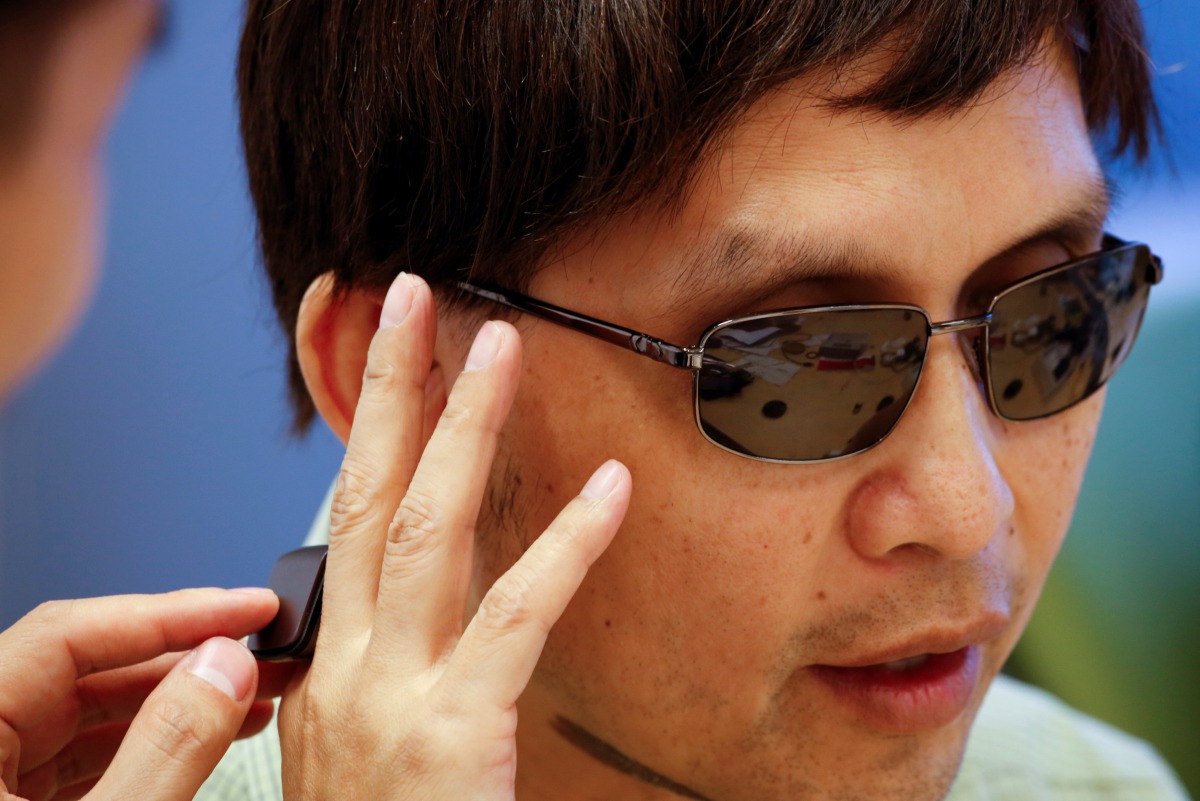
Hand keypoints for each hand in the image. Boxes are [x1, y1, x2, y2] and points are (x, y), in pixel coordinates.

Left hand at [0, 588, 289, 800]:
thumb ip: (163, 749)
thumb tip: (222, 670)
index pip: (67, 632)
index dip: (172, 614)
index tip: (250, 609)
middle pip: (85, 671)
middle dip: (186, 661)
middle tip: (265, 652)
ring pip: (89, 717)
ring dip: (180, 705)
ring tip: (254, 700)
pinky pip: (83, 761)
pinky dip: (153, 748)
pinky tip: (210, 741)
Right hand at [278, 273, 630, 798]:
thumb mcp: (357, 749)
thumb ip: (381, 673)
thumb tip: (422, 610)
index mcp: (323, 672)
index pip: (340, 524)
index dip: (360, 436)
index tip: (383, 364)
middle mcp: (345, 669)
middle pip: (362, 497)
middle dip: (383, 389)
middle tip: (408, 295)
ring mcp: (389, 698)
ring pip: (424, 531)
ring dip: (460, 429)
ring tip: (495, 346)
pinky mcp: (451, 734)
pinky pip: (514, 618)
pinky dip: (564, 547)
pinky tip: (608, 488)